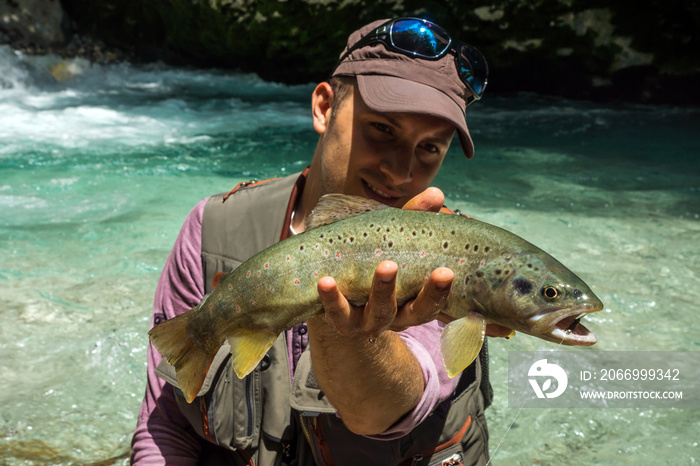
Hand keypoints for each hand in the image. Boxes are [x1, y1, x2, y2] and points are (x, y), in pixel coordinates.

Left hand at [317, 187, 513, 338]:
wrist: (338, 292)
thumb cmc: (374, 264)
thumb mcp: (394, 244)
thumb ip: (413, 221)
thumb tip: (436, 193)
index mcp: (415, 302)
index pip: (434, 302)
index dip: (440, 290)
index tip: (447, 271)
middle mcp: (397, 317)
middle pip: (415, 312)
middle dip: (423, 293)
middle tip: (427, 268)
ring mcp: (369, 322)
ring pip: (379, 312)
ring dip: (383, 290)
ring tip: (386, 266)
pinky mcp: (342, 322)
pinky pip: (337, 314)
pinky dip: (332, 298)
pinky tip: (326, 282)